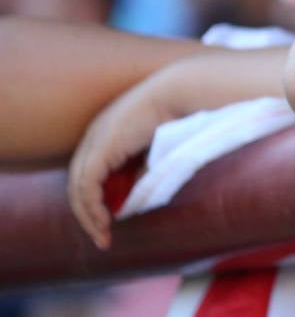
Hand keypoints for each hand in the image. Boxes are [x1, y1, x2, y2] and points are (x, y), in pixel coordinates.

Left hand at [67, 67, 181, 248]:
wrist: (182, 92)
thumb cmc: (178, 115)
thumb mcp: (155, 150)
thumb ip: (141, 172)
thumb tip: (132, 198)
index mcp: (106, 132)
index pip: (89, 173)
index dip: (96, 200)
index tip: (110, 222)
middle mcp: (94, 136)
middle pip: (78, 184)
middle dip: (87, 214)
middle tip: (102, 237)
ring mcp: (94, 141)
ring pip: (78, 189)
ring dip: (89, 217)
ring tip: (104, 236)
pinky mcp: (101, 149)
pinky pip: (87, 187)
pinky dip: (93, 208)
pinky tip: (106, 221)